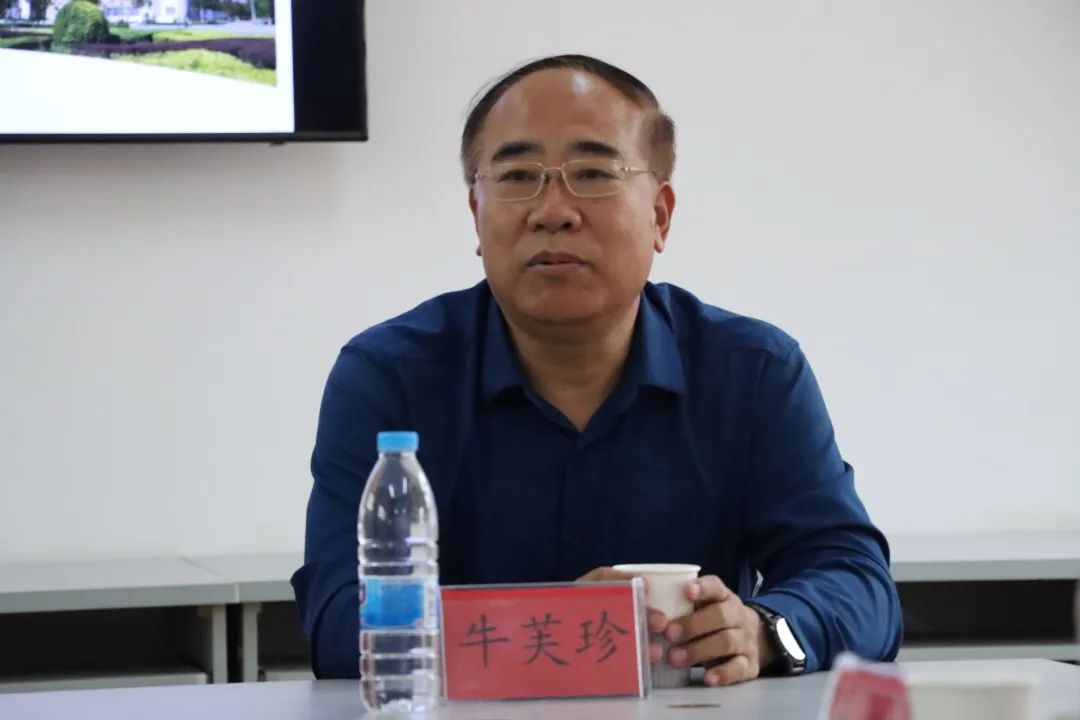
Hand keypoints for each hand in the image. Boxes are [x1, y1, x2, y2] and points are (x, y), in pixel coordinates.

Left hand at [576, 568, 772, 684]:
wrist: (750, 638)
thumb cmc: (709, 619)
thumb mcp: (698, 606)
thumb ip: (674, 601)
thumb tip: (632, 593)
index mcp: (721, 596)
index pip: (715, 585)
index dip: (702, 588)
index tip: (685, 591)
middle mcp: (736, 614)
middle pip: (721, 615)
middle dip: (694, 624)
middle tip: (669, 633)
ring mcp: (745, 639)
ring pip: (728, 641)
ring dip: (700, 649)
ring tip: (675, 657)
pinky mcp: (750, 663)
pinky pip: (740, 667)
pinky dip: (723, 673)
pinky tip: (706, 677)